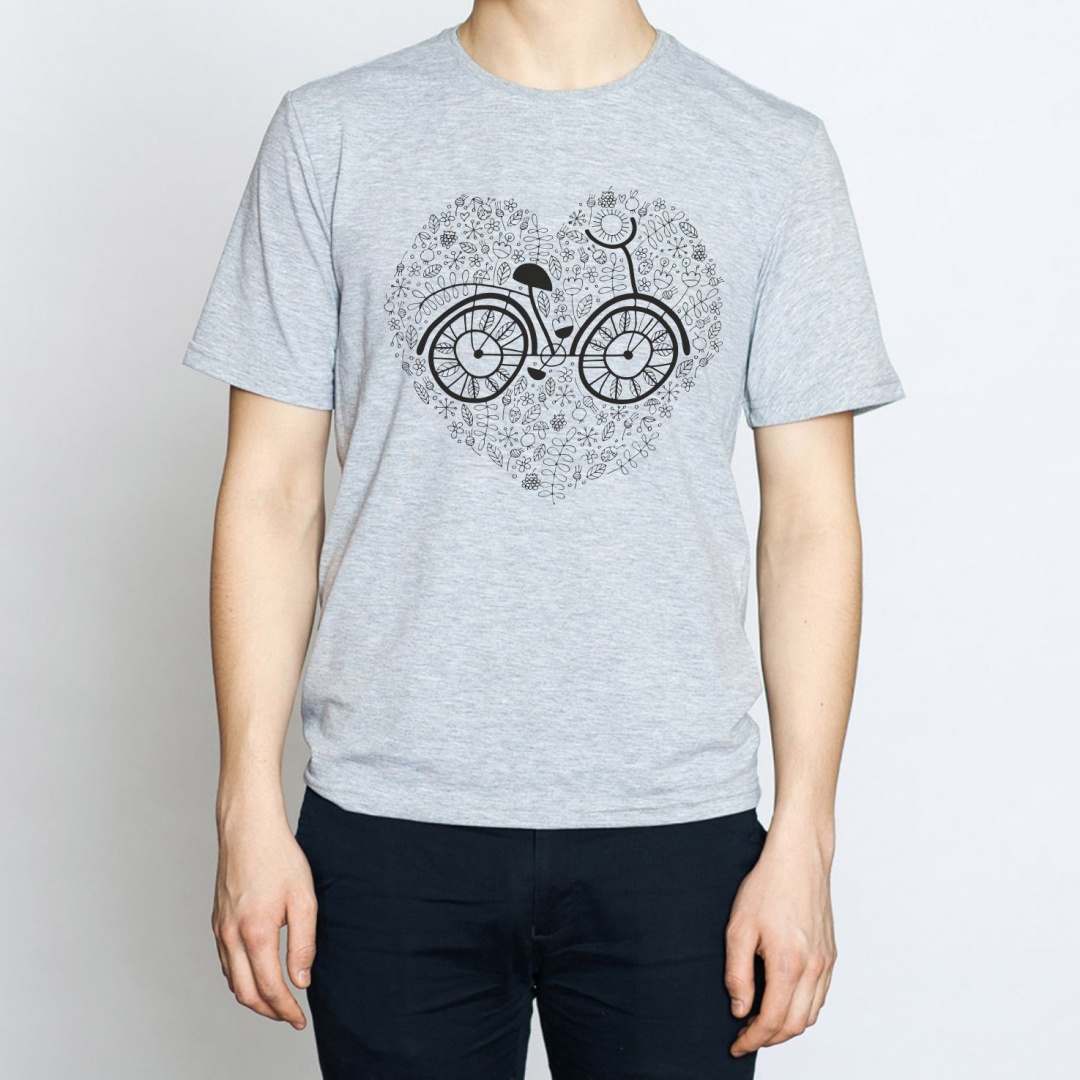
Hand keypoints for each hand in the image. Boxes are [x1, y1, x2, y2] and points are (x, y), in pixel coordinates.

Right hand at [211, 809, 316, 1029]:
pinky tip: (257, 973)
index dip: (286, 1010)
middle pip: (245, 994)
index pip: (270, 988)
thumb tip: (302, 980)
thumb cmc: (279, 858)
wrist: (249, 829)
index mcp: (256, 933)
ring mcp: (220, 929)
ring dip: (253, 997)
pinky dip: (240, 978)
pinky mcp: (217, 921)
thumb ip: (303, 944)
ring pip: (231, 980)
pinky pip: (225, 962)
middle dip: (268, 1011)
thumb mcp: (304, 899)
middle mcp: (231, 936)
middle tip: (290, 1015)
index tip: (300, 1019)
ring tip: (277, 1000)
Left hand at [725, 820, 836, 1057]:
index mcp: (789, 964)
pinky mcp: (831, 954)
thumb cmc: (767, 887)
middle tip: (745, 1036)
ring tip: (761, 1021)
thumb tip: (740, 1009)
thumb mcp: (738, 928)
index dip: (752, 1039)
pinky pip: (820, 995)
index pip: (772, 1020)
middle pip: (795, 1025)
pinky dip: (802, 1009)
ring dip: (787, 1026)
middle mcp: (814, 968)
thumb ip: (737, 974)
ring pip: (810, 1014)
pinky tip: (783, 1000)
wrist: (799, 858)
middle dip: (769, 1039)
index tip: (736, 1045)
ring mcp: (826, 962)